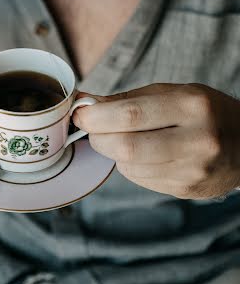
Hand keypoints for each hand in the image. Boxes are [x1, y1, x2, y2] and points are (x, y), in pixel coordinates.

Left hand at [72, 83, 239, 198]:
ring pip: (129, 166)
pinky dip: (130, 165)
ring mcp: (193, 170)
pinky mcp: (187, 190)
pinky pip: (140, 179)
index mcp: (192, 106)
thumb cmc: (204, 111)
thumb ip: (128, 99)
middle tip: (92, 128)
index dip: (96, 116)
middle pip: (126, 146)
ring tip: (122, 138)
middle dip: (98, 137)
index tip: (80, 114)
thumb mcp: (173, 93)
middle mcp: (197, 140)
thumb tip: (84, 103)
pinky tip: (142, 154)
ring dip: (113, 152)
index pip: (130, 114)